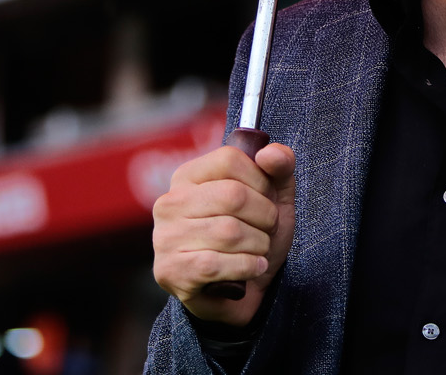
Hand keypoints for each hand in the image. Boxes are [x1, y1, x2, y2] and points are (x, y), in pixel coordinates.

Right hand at [151, 141, 296, 326]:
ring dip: (258, 245)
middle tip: (267, 231)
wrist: (243, 293)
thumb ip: (280, 166)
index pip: (230, 159)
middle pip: (233, 195)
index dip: (261, 180)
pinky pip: (216, 264)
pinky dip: (247, 267)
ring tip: (258, 251)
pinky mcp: (169, 271)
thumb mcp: (275, 197)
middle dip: (265, 217)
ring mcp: (165, 237)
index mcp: (188, 175)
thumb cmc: (254, 236)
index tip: (267, 199)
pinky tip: (253, 268)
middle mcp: (169, 202)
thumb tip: (269, 153)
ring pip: (229, 232)